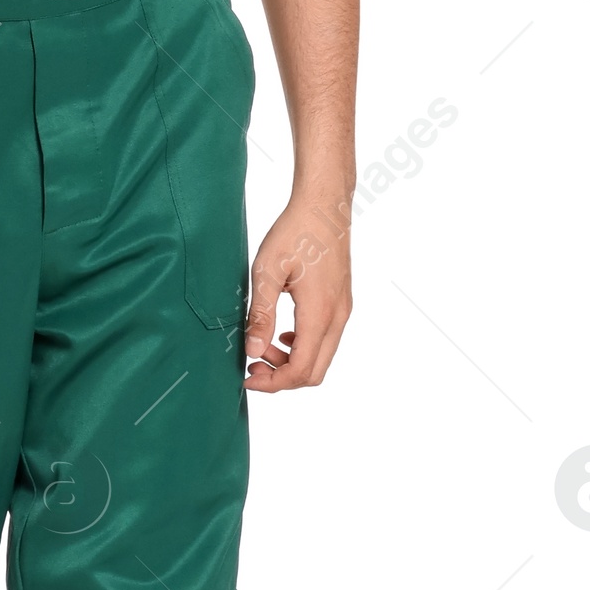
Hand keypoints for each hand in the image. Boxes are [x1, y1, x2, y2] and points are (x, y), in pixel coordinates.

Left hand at [242, 187, 353, 391]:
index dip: (272, 383)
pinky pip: (325, 340)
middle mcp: (337, 317)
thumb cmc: (294, 232)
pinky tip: (281, 333)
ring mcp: (343, 310)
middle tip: (252, 365)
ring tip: (261, 346)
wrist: (324, 206)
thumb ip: (260, 315)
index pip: (300, 370)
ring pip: (321, 357)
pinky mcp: (341, 303)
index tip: (246, 376)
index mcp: (319, 314)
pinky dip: (302, 347)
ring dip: (291, 361)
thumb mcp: (266, 272)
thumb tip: (252, 352)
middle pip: (315, 372)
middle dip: (281, 377)